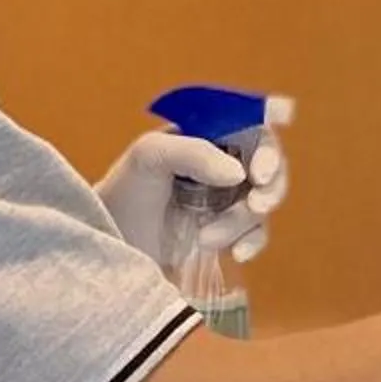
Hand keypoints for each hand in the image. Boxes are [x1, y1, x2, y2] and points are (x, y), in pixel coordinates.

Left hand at [98, 100, 292, 267]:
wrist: (110, 241)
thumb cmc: (124, 191)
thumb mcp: (150, 157)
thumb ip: (193, 153)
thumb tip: (239, 172)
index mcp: (207, 136)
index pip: (251, 127)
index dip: (268, 139)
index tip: (265, 162)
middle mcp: (222, 165)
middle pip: (269, 167)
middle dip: (270, 185)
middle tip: (256, 202)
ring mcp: (226, 200)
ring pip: (261, 204)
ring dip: (242, 222)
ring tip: (205, 237)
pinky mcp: (226, 233)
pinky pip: (256, 234)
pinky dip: (252, 242)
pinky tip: (236, 254)